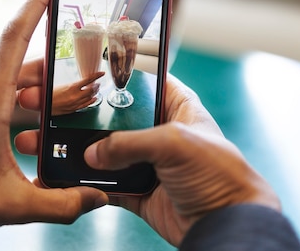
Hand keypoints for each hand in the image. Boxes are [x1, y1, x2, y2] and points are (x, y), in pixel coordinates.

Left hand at [0, 0, 107, 247]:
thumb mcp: (12, 205)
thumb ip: (61, 201)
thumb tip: (99, 196)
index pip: (14, 36)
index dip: (34, 1)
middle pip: (33, 63)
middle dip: (67, 68)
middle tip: (99, 73)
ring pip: (24, 77)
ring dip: (52, 86)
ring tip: (86, 94)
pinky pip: (13, 87)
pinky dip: (37, 94)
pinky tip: (55, 110)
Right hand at [51, 71, 104, 114]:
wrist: (42, 103)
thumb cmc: (49, 94)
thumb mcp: (61, 85)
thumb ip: (72, 84)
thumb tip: (80, 82)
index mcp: (72, 87)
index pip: (89, 80)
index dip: (97, 76)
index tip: (101, 73)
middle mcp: (75, 96)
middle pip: (91, 90)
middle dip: (96, 86)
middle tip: (98, 83)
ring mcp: (75, 103)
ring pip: (89, 98)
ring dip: (94, 93)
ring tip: (97, 89)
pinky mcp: (73, 109)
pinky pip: (85, 105)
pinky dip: (91, 101)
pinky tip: (94, 99)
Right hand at [83, 75, 280, 246]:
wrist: (225, 224)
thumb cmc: (219, 175)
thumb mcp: (174, 144)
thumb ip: (130, 143)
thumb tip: (94, 153)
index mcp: (181, 110)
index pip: (152, 84)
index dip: (130, 79)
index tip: (103, 75)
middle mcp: (164, 136)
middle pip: (125, 121)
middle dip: (102, 122)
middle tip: (79, 117)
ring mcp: (152, 165)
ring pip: (114, 154)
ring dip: (95, 155)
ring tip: (73, 148)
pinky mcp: (142, 193)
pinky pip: (112, 186)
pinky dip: (96, 185)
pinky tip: (82, 178)